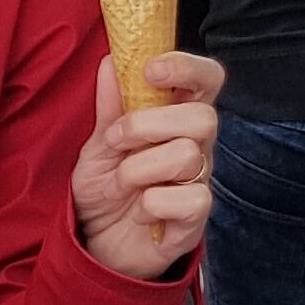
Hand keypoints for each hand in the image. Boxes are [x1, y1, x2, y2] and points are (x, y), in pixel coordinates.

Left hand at [70, 48, 221, 280]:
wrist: (97, 243)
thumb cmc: (106, 188)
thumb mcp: (98, 144)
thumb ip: (110, 106)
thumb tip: (111, 61)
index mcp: (177, 119)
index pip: (207, 79)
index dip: (186, 67)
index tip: (150, 70)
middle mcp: (196, 148)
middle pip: (204, 117)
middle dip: (148, 124)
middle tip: (115, 141)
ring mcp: (198, 183)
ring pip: (187, 156)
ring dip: (138, 169)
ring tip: (119, 184)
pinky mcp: (195, 220)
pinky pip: (189, 200)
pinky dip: (152, 205)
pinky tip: (140, 212)